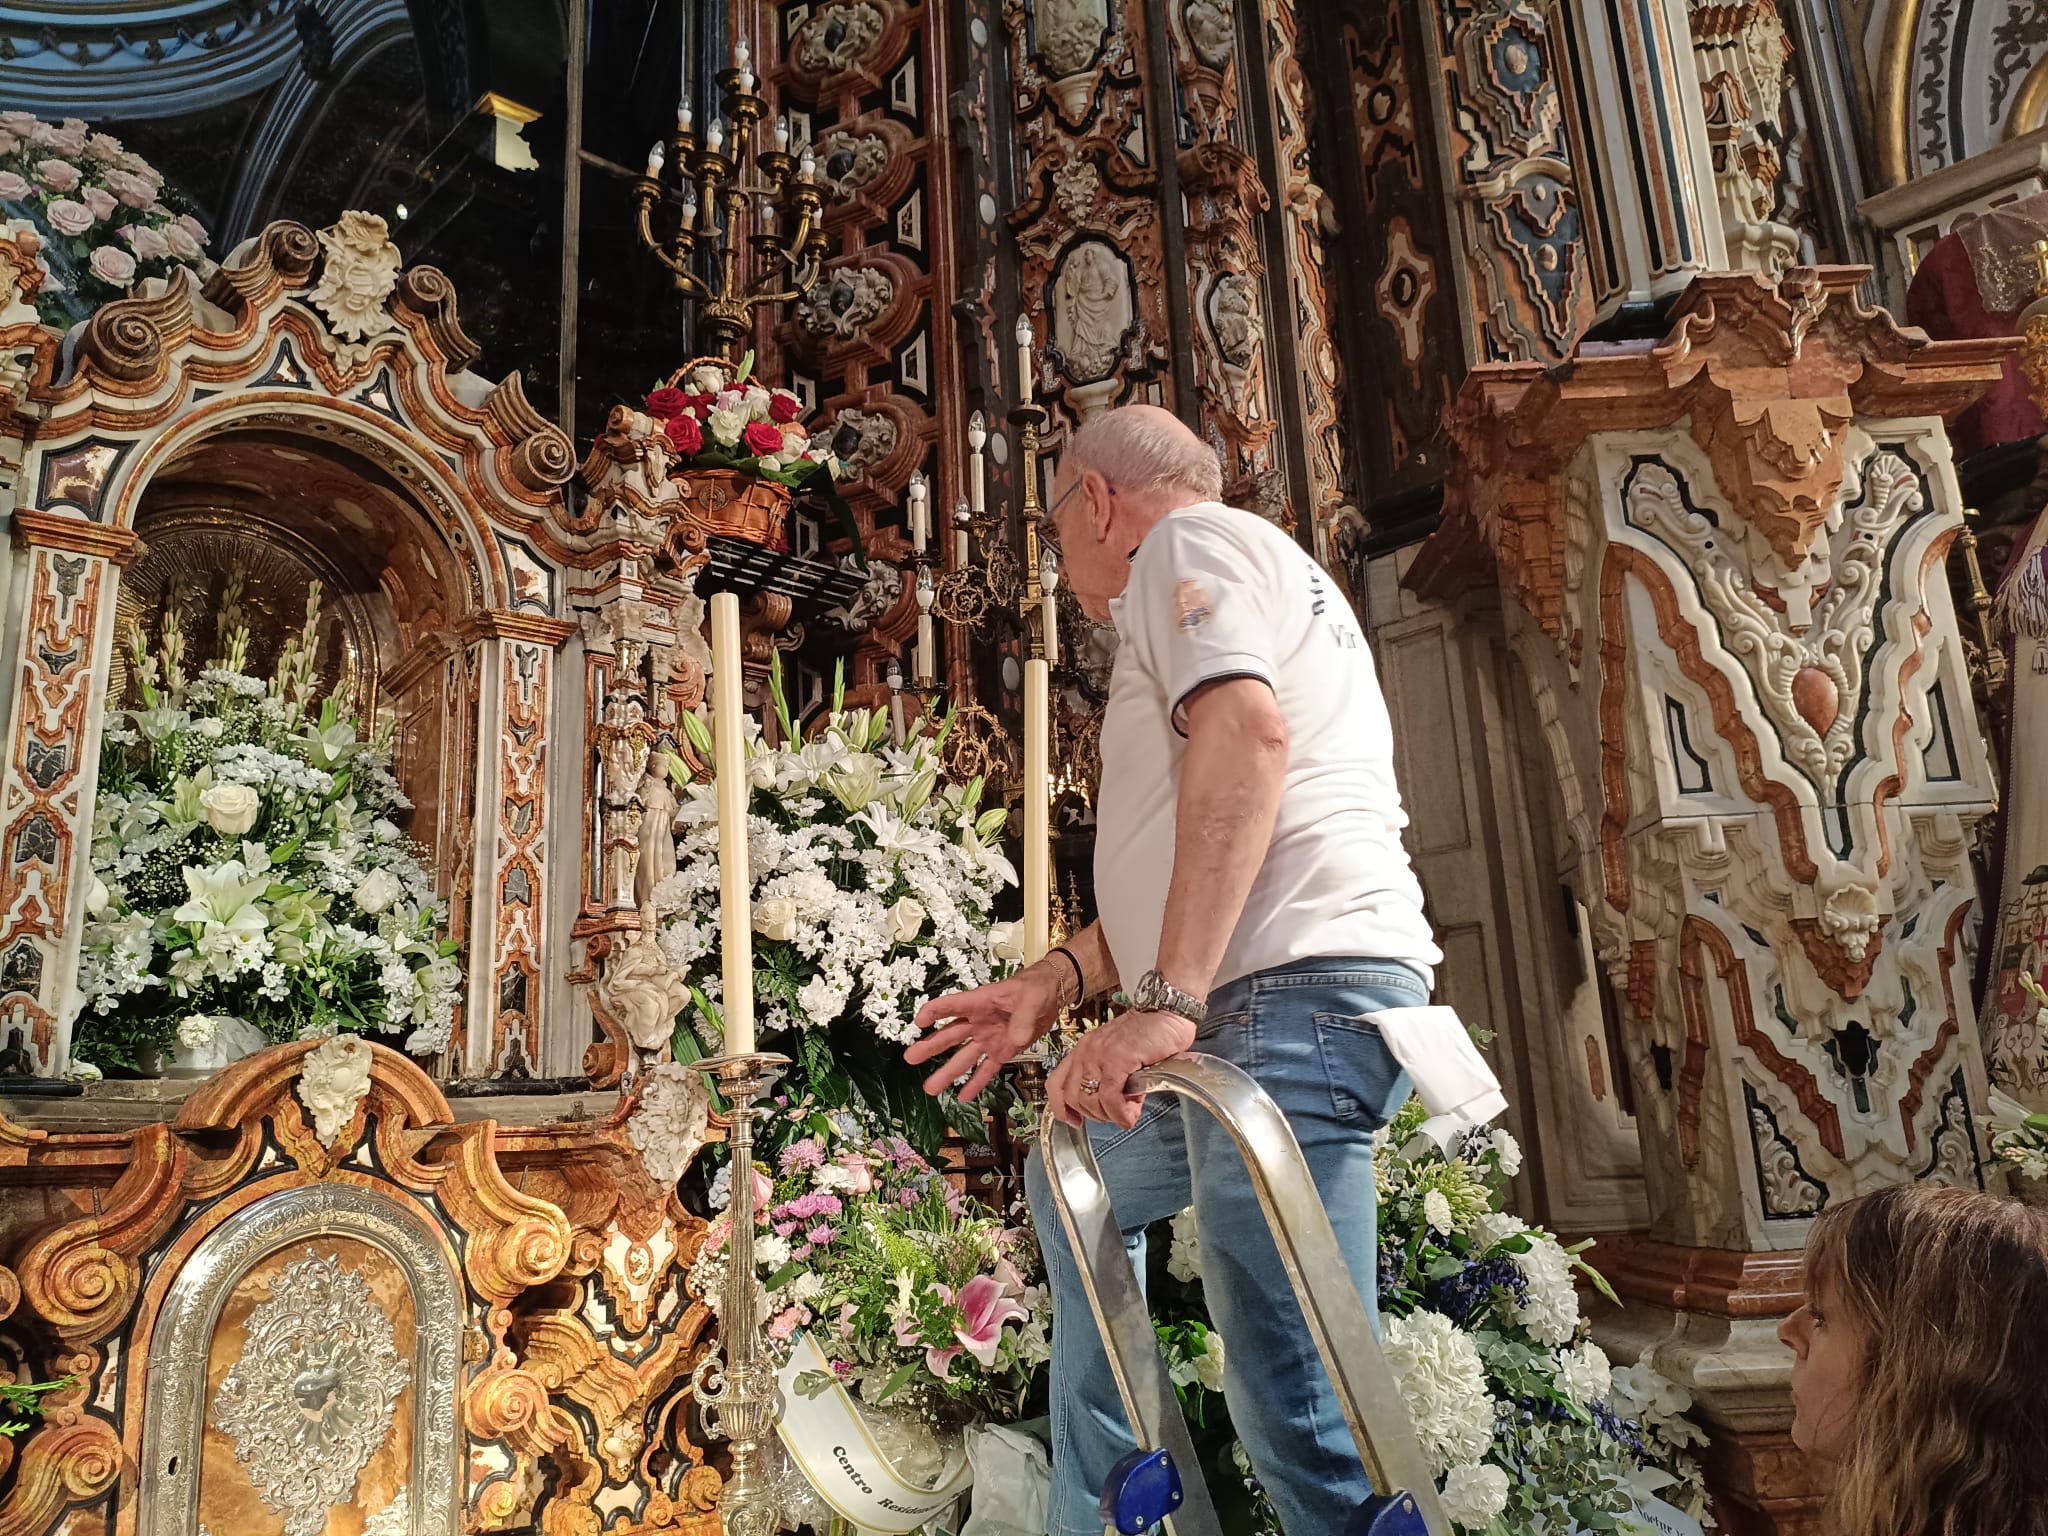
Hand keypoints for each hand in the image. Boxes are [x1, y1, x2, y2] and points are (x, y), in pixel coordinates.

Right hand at [905, 966, 1064, 1100]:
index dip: (934, 1012)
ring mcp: (988, 1038)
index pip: (951, 1006)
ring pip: (963, 1057)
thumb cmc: (1036, 988)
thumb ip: (1023, 1018)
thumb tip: (1016, 1038)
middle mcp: (978, 1022)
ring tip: (930, 1087)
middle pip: (950, 1035)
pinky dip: (976, 1083)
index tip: (919, 1022)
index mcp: (980, 1002)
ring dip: (947, 1072)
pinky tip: (963, 1096)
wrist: (1052, 995)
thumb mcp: (1031, 999)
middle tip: (910, 1058)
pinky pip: (986, 1069)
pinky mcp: (1002, 1051)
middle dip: (930, 1047)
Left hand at [1045, 1010, 1196, 1129]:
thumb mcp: (1121, 1056)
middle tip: (1116, 1114)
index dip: (1062, 1108)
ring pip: (1090, 1101)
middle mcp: (1086, 1051)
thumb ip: (1112, 1079)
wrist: (1168, 1010)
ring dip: (1110, 1115)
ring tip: (1129, 1110)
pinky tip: (1131, 1113)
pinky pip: (1110, 1096)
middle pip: (1073, 1098)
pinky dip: (1120, 1112)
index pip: (1056, 1084)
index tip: (1076, 1122)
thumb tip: (1116, 1108)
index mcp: (1083, 1050)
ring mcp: (1099, 1054)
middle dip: (1095, 1115)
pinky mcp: (1117, 1059)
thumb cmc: (1150, 1032)